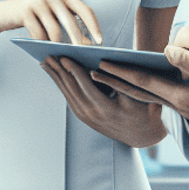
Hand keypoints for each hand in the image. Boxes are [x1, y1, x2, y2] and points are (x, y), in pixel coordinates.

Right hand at [0, 0, 102, 44]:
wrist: (6, 12)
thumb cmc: (36, 17)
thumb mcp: (55, 17)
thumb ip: (70, 25)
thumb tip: (87, 45)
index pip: (85, 10)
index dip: (94, 27)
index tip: (100, 42)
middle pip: (70, 21)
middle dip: (77, 40)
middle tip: (82, 54)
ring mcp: (39, 2)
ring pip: (54, 30)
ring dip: (56, 45)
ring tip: (56, 51)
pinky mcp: (26, 11)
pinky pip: (39, 34)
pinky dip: (42, 44)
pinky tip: (41, 46)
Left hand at [42, 56, 165, 148]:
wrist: (142, 135)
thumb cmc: (143, 110)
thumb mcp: (135, 95)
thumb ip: (118, 80)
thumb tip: (102, 63)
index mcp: (105, 108)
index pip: (85, 85)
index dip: (73, 69)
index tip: (63, 56)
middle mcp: (92, 114)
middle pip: (71, 88)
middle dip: (59, 70)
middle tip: (47, 54)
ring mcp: (86, 117)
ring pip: (67, 93)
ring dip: (55, 76)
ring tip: (45, 62)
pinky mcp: (83, 117)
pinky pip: (69, 98)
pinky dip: (60, 84)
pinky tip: (54, 74)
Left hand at [90, 4, 188, 127]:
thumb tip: (168, 51)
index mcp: (182, 98)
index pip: (144, 82)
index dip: (122, 72)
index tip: (101, 64)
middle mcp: (176, 107)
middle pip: (137, 92)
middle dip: (112, 82)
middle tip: (87, 71)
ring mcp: (178, 109)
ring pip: (143, 96)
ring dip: (120, 87)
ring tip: (101, 76)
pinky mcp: (182, 107)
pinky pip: (152, 98)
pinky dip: (136, 90)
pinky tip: (129, 82)